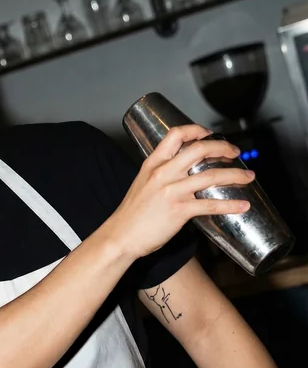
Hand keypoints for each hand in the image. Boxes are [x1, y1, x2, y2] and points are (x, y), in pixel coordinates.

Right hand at [108, 124, 254, 259]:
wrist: (120, 237)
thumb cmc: (130, 216)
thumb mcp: (142, 185)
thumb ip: (161, 176)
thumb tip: (182, 176)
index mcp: (152, 164)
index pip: (176, 135)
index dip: (197, 130)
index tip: (210, 134)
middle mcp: (163, 173)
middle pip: (200, 149)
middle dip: (224, 148)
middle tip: (235, 153)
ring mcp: (172, 192)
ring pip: (212, 176)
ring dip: (235, 175)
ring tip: (248, 177)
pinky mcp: (179, 211)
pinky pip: (210, 204)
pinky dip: (230, 205)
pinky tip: (242, 206)